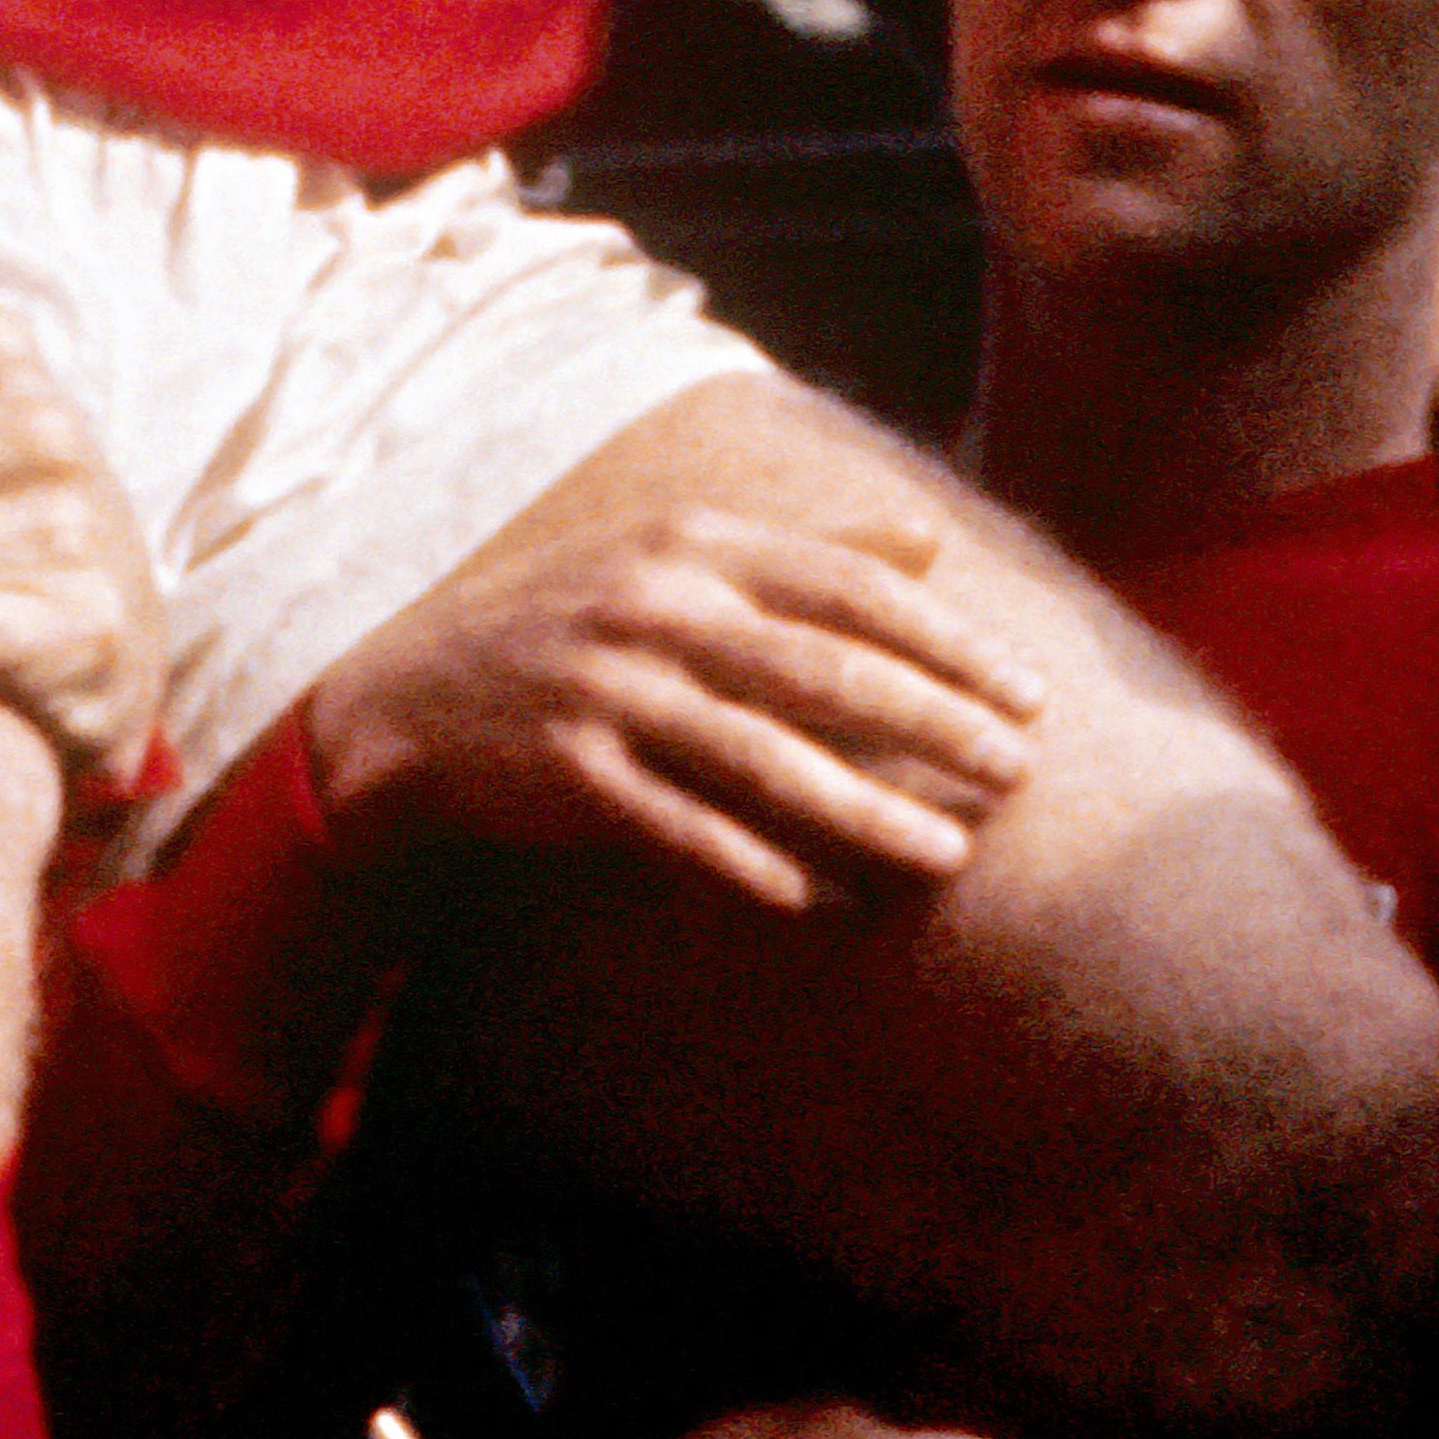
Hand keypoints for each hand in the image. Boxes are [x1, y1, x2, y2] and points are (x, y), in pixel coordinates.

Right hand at [301, 498, 1042, 914]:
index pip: (850, 588)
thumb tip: (929, 540)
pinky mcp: (571, 775)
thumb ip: (805, 551)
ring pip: (763, 759)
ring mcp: (611, 693)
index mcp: (694, 543)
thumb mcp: (676, 555)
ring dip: (866, 810)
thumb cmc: (574, 621)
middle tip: (1020, 769)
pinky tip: (823, 898)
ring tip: (949, 851)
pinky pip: (681, 829)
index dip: (948, 640)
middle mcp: (656, 608)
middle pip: (823, 670)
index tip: (1027, 691)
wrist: (411, 698)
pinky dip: (754, 864)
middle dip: (934, 722)